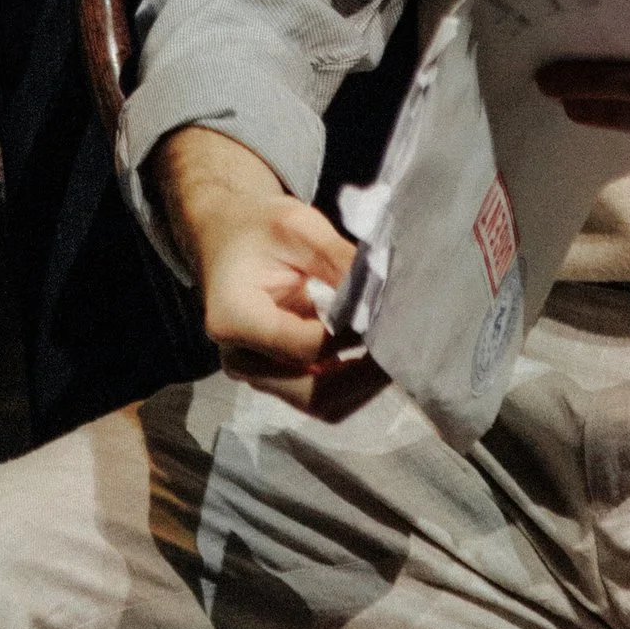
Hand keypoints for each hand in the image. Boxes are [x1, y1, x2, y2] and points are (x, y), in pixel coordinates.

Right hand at [152, 125, 380, 410]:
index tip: (387, 317)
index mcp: (234, 318)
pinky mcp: (273, 378)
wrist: (227, 235)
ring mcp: (255, 374)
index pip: (304, 347)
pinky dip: (350, 381)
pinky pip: (318, 395)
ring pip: (319, 402)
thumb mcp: (299, 226)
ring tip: (393, 352)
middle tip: (401, 348)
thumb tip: (384, 295)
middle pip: (311, 392)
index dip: (350, 337)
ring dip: (361, 384)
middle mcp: (238, 357)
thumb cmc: (260, 226)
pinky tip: (373, 355)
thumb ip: (340, 262)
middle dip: (363, 376)